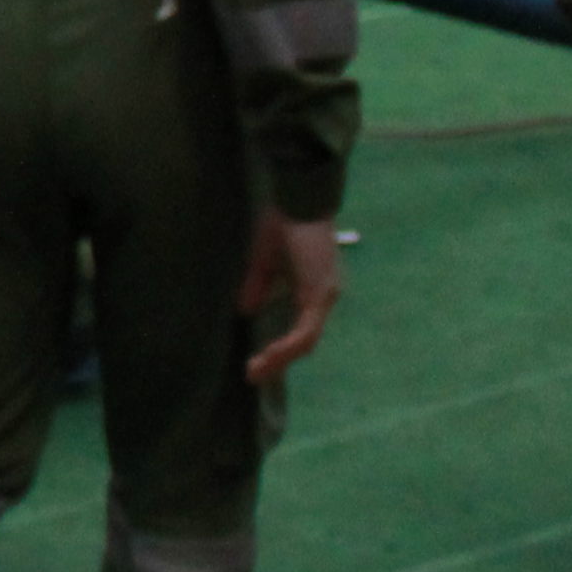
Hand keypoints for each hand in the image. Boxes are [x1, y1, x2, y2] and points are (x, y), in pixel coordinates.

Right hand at [241, 211, 344, 382]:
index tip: (255, 362)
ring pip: (306, 340)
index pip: (300, 327)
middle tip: (253, 375)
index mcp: (313, 287)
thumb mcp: (263, 259)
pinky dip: (288, 345)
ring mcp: (326, 296)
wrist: (300, 196)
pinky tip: (269, 355)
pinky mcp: (321, 294)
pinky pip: (307, 331)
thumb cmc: (283, 221)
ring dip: (280, 358)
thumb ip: (257, 285)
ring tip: (256, 371)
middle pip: (304, 340)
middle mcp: (325, 295)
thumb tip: (246, 309)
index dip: (279, 347)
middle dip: (278, 360)